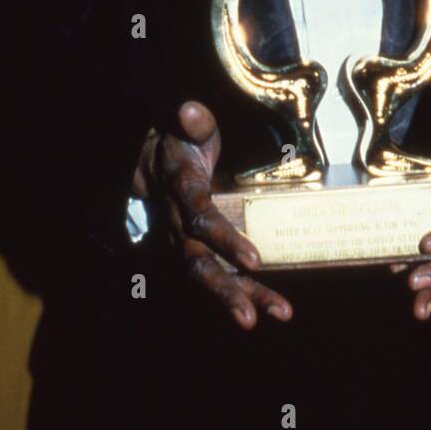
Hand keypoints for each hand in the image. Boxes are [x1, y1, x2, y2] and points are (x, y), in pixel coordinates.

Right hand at [149, 100, 292, 330]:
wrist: (150, 161)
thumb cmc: (179, 142)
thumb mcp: (183, 126)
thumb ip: (192, 121)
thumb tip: (190, 111)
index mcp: (180, 191)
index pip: (201, 220)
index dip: (225, 240)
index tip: (254, 260)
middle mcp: (179, 225)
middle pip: (199, 263)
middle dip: (225, 291)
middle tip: (249, 318)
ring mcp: (185, 243)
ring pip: (211, 277)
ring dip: (242, 298)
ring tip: (280, 313)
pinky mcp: (199, 252)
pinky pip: (223, 275)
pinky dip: (248, 293)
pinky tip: (276, 308)